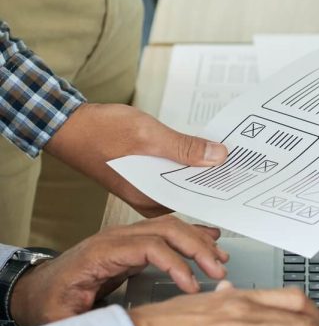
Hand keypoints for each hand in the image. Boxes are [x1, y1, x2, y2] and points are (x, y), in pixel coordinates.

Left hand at [9, 216, 227, 325]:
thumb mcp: (62, 319)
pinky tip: (209, 238)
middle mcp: (115, 239)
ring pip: (170, 227)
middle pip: (166, 230)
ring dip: (198, 241)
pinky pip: (166, 231)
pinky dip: (190, 233)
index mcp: (100, 254)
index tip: (193, 286)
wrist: (35, 290)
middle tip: (218, 270)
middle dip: (197, 248)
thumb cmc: (48, 303)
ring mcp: (125, 237)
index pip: (149, 246)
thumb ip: (89, 324)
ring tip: (220, 258)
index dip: (176, 264)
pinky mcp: (132, 243)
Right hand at [45, 103, 227, 216]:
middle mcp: (149, 198)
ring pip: (184, 182)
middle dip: (216, 181)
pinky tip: (204, 152)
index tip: (243, 183)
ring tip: (230, 159)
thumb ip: (184, 147)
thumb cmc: (99, 131)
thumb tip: (217, 156)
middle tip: (245, 168)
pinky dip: (188, 162)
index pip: (195, 201)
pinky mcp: (144, 175)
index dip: (220, 192)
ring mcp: (146, 188)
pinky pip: (173, 172)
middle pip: (193, 193)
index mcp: (150, 198)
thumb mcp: (149, 135)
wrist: (66, 124)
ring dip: (203, 170)